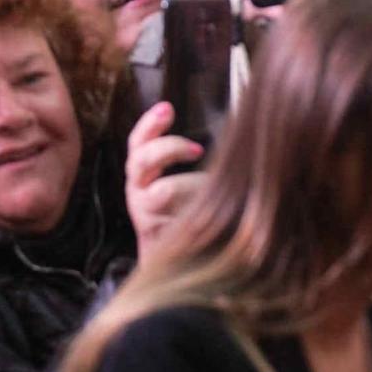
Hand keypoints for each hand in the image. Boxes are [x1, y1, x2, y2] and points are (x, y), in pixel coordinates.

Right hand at [124, 101, 203, 261]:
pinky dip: (201, 214)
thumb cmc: (184, 211)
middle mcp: (138, 191)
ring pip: (165, 191)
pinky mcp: (159, 238)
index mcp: (141, 173)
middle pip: (141, 161)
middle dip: (168, 149)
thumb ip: (189, 157)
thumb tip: (234, 133)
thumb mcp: (181, 181)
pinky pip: (181, 220)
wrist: (174, 263)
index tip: (168, 109)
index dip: (150, 124)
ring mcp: (146, 215)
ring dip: (194, 186)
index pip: (138, 142)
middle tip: (196, 149)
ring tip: (213, 190)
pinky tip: (216, 215)